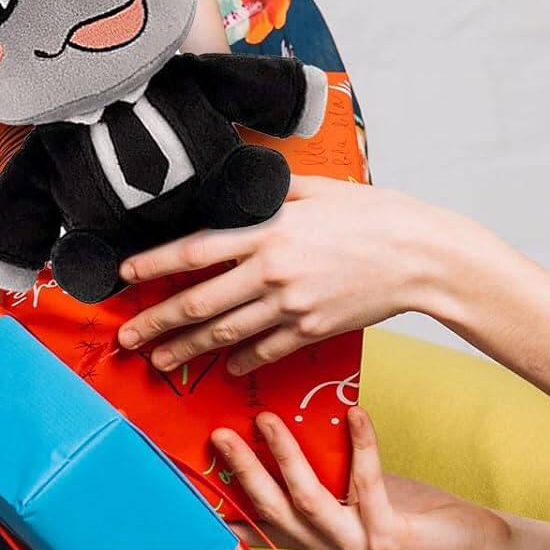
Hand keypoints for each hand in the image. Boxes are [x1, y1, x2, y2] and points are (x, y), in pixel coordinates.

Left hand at [118, 178, 436, 373]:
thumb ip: (268, 189)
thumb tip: (236, 181)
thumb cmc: (372, 214)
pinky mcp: (312, 329)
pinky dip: (240, 361)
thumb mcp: (314, 188)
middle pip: (200, 303)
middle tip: (126, 337)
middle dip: (157, 322)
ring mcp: (292, 305)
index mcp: (268, 231)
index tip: (125, 274)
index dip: (154, 264)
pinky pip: (266, 350)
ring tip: (158, 360)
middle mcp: (272, 271)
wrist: (424, 255)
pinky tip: (221, 368)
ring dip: (187, 350)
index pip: (194, 250)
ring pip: (226, 334)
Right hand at [214, 406, 511, 549]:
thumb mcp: (353, 494)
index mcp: (315, 545)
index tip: (190, 485)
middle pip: (273, 510)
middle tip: (218, 433)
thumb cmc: (409, 510)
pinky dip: (359, 444)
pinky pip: (365, 483)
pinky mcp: (388, 540)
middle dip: (242, 470)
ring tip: (267, 418)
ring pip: (308, 500)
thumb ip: (320, 476)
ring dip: (285, 456)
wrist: (471, 544)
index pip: (261, 525)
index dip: (223, 508)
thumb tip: (277, 428)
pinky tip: (355, 413)